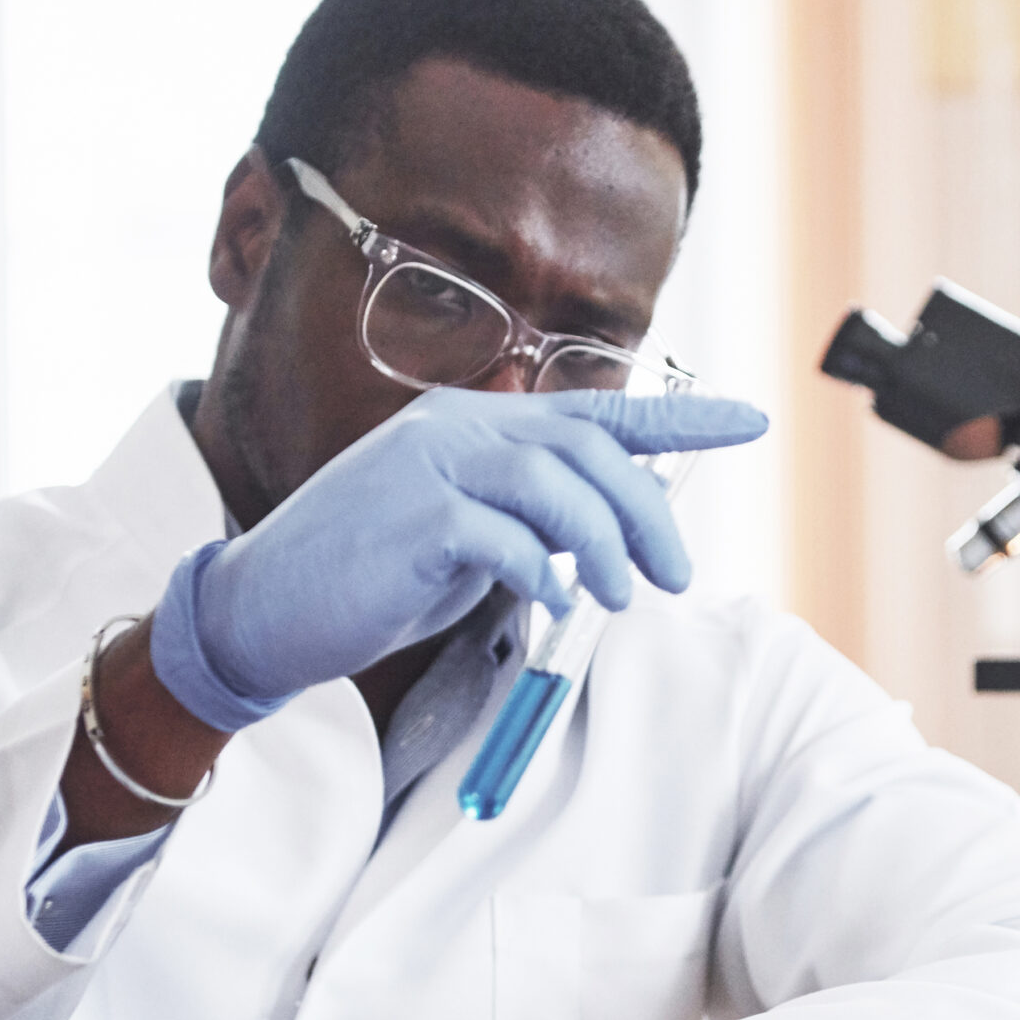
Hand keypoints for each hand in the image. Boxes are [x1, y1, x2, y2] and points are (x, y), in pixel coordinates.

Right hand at [151, 387, 767, 729]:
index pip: (599, 412)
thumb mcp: (471, 532)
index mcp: (479, 423)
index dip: (682, 418)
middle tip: (676, 576)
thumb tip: (614, 535)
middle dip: (649, 514)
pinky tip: (553, 601)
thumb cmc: (376, 575)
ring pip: (558, 489)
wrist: (266, 607)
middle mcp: (459, 428)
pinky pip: (506, 540)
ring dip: (607, 547)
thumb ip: (533, 516)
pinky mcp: (414, 521)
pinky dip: (544, 573)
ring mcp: (432, 468)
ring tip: (623, 597)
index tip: (753, 422)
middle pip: (591, 453)